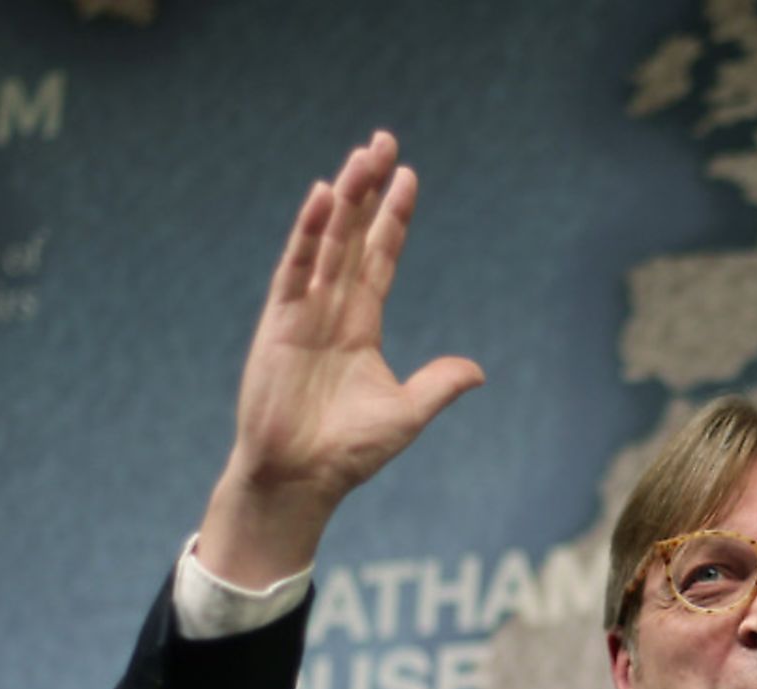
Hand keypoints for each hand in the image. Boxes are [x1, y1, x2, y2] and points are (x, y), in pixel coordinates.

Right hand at [196, 131, 484, 586]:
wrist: (301, 479)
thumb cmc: (348, 452)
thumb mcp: (406, 413)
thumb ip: (438, 385)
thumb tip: (478, 370)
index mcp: (362, 325)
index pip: (382, 257)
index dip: (395, 217)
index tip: (409, 177)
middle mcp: (333, 309)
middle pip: (355, 236)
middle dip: (369, 190)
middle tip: (383, 141)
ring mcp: (304, 312)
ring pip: (328, 242)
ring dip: (345, 198)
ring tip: (361, 156)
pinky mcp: (279, 323)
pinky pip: (296, 268)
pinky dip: (309, 233)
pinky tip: (324, 198)